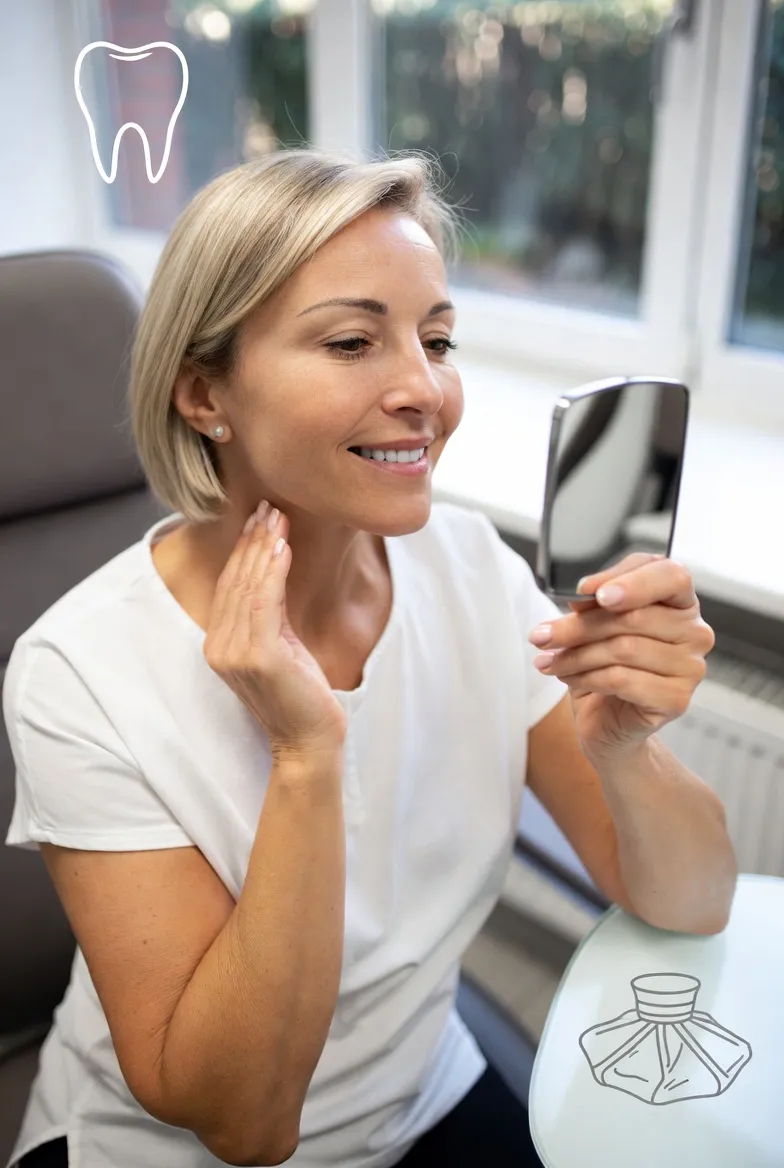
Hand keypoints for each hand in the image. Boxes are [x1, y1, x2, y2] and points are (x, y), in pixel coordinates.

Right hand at [204, 501, 347, 759]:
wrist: (309, 740)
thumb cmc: (300, 695)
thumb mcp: (280, 646)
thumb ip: (269, 615)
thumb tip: (273, 569)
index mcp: (219, 645)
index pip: (228, 587)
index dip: (242, 551)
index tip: (259, 519)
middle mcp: (219, 648)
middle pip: (235, 582)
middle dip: (252, 541)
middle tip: (269, 507)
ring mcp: (235, 653)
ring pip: (248, 587)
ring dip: (263, 548)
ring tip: (277, 519)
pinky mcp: (258, 656)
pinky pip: (264, 603)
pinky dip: (273, 571)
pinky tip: (283, 548)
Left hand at [528, 553, 714, 761]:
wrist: (607, 722)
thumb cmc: (604, 666)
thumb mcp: (594, 626)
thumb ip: (595, 604)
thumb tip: (584, 593)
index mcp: (680, 602)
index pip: (671, 575)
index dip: (630, 580)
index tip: (588, 590)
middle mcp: (694, 632)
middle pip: (634, 616)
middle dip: (578, 626)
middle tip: (541, 635)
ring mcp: (691, 668)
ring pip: (624, 649)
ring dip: (576, 655)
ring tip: (549, 660)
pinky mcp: (677, 700)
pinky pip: (622, 680)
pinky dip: (586, 677)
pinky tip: (568, 678)